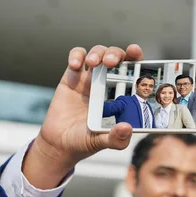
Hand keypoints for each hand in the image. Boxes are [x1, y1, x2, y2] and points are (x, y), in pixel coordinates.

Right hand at [23, 44, 143, 188]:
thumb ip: (116, 138)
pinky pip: (76, 57)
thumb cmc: (84, 142)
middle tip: (112, 62)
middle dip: (116, 53)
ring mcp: (89, 79)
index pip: (133, 73)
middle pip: (116, 57)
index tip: (136, 53)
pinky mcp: (71, 78)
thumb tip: (128, 128)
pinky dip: (77, 55)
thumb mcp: (103, 142)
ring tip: (94, 63)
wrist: (59, 144)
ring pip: (98, 53)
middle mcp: (107, 85)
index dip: (136, 60)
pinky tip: (75, 65)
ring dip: (98, 52)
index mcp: (120, 96)